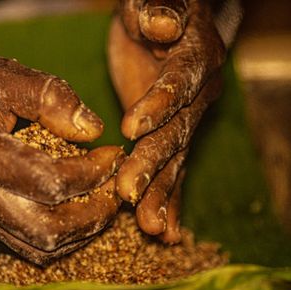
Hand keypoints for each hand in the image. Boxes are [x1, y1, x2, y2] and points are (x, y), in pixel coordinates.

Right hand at [0, 49, 123, 263]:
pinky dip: (57, 237)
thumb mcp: (4, 76)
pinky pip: (22, 243)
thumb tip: (93, 130)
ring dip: (79, 231)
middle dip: (93, 214)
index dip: (92, 172)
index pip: (51, 182)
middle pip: (46, 230)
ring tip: (101, 201)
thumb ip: (52, 98)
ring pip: (36, 246)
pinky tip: (74, 211)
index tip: (111, 154)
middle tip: (114, 188)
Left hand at [108, 0, 225, 242]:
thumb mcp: (151, 3)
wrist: (161, 26)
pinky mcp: (173, 135)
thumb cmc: (151, 11)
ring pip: (174, 159)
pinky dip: (168, 200)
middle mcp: (199, 96)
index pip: (178, 85)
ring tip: (148, 226)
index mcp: (195, 60)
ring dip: (160, 193)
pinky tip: (163, 229)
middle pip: (175, 133)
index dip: (157, 106)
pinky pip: (173, 170)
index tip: (131, 129)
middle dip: (152, 163)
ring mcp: (188, 120)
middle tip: (128, 194)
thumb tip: (162, 23)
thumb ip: (160, 9)